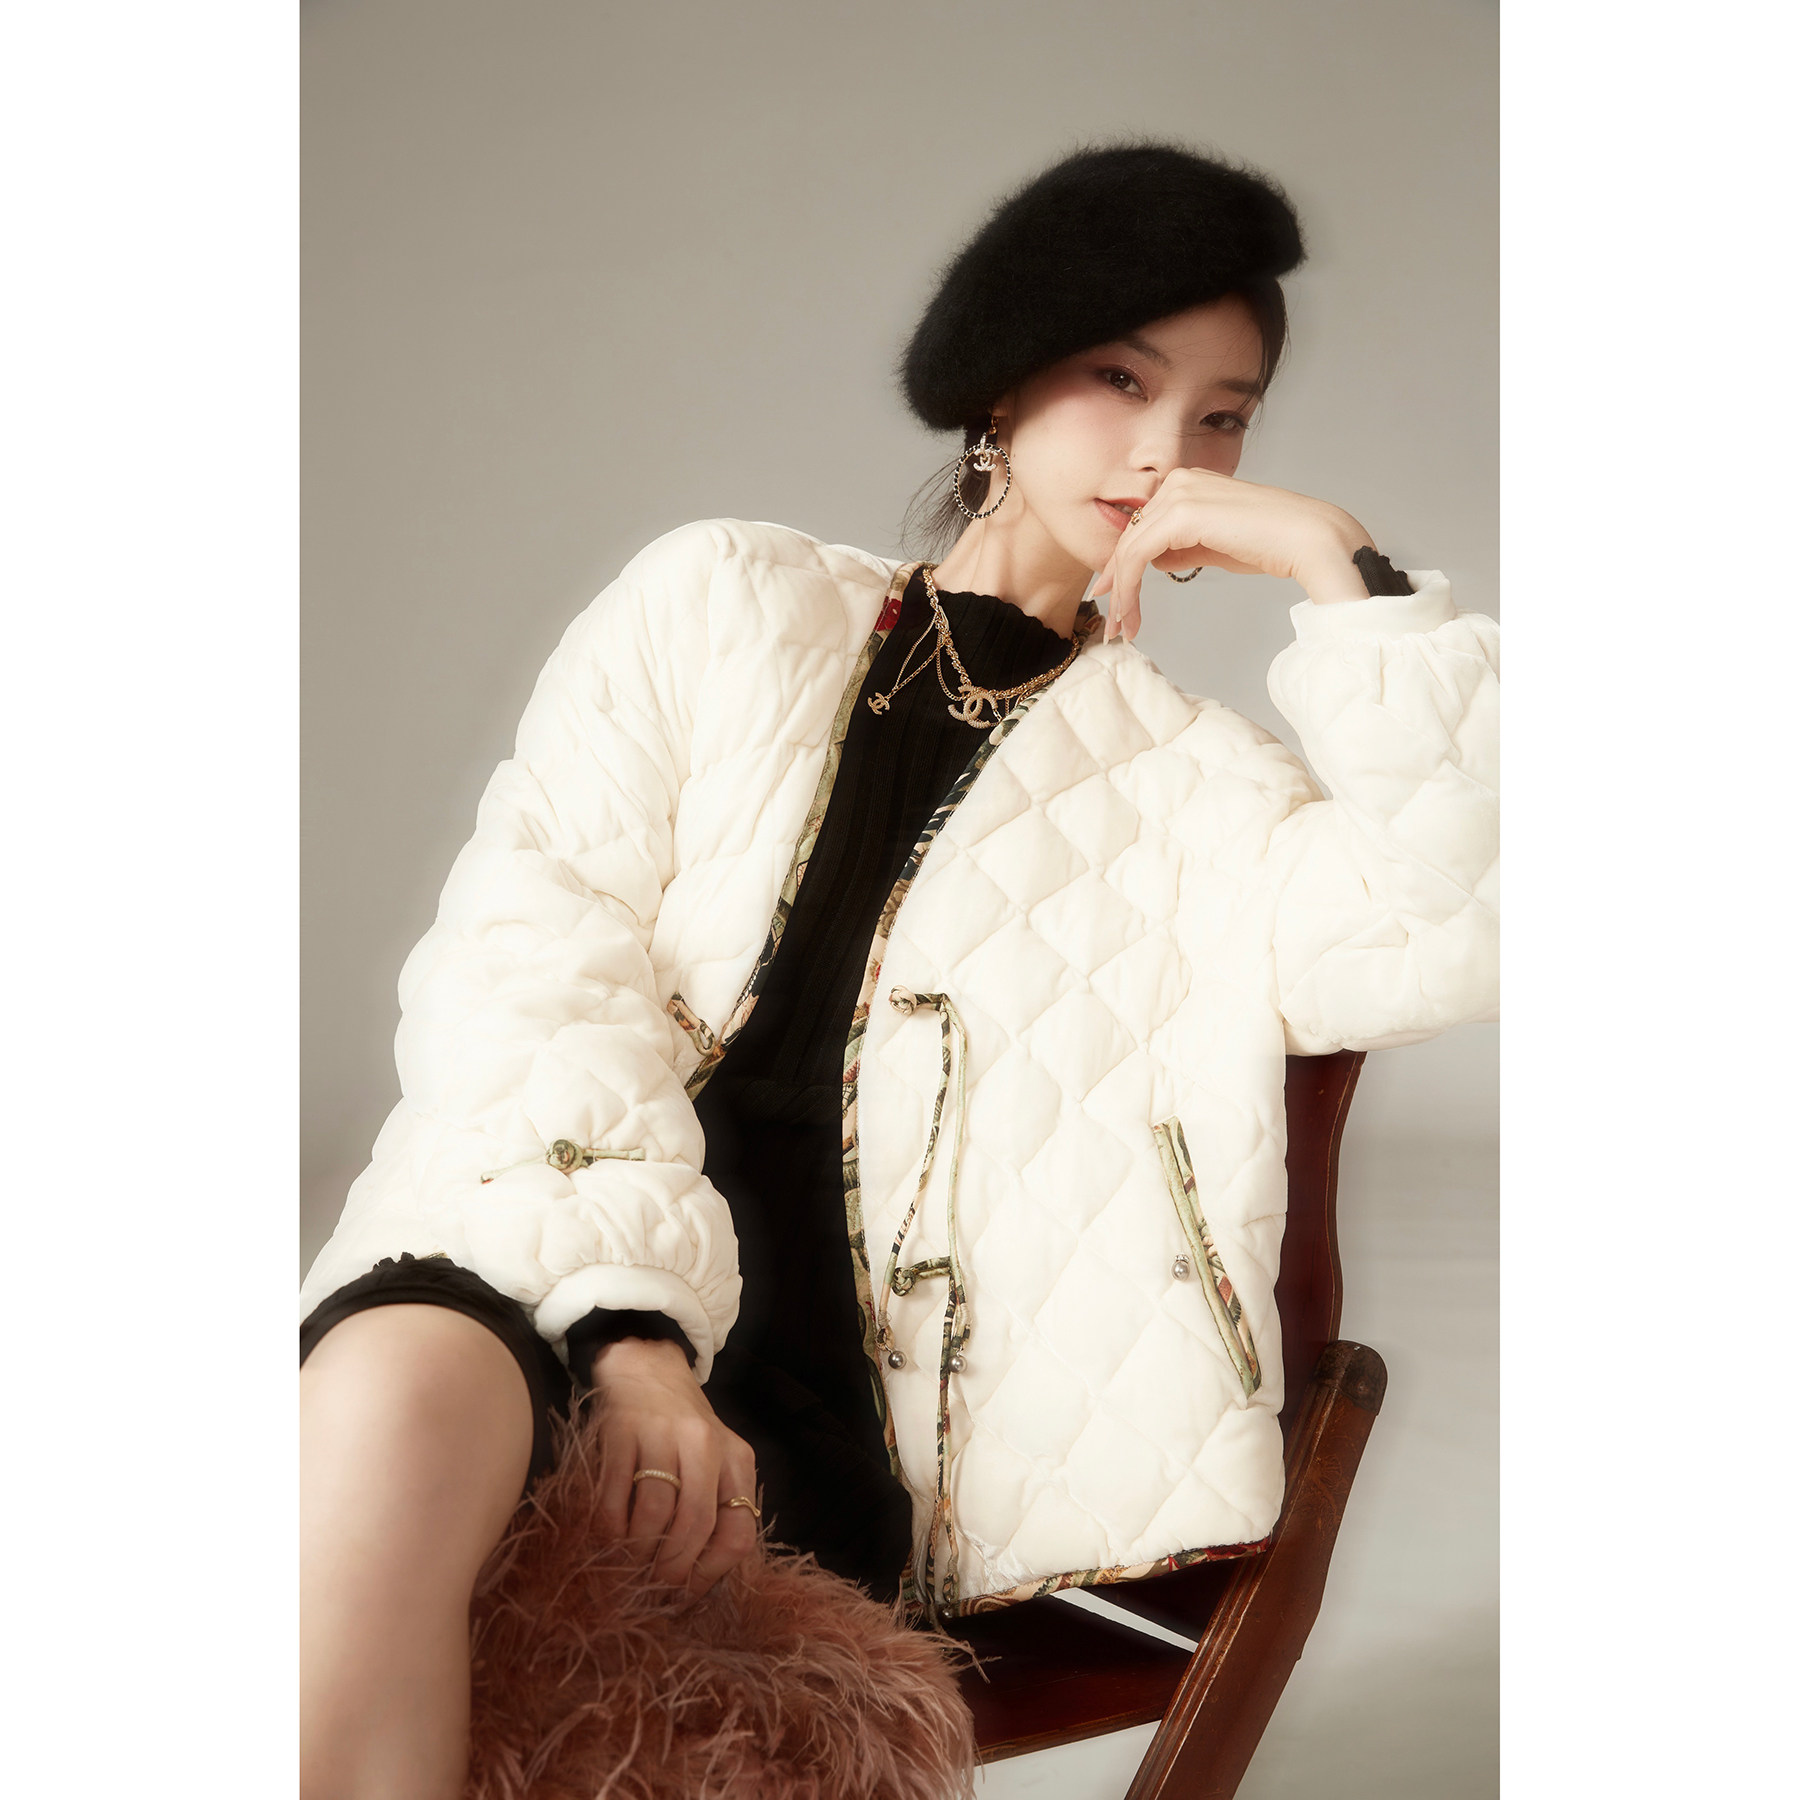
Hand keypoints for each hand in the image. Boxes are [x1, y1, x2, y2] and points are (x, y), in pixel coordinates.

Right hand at [588, 1336, 760, 1599]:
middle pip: (695, 1525)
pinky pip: (615, 1494)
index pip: (737, 1531)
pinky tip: (608, 1535)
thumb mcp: (715, 1460)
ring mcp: (662, 1435)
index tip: (686, 1593)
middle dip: (671, 1569)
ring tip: (628, 1565)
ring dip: (638, 1552)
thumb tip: (695, 1581)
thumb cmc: (683, 1429)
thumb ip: (716, 1507)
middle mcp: (705, 1444)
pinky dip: (609, 1526)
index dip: (710, 1573)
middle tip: (652, 1588)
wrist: (646, 1368)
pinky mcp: (622, 1430)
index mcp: (736, 1459)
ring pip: (654, 1513)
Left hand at [1090, 466, 1373, 640]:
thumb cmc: (1272, 544)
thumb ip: (1185, 548)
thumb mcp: (1217, 545)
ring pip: (1129, 549)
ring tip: (1122, 629)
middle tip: (1113, 625)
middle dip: (1117, 584)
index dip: (1122, 566)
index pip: (1143, 526)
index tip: (1115, 600)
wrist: (1308, 540)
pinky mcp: (1180, 515)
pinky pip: (1137, 555)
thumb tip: (1158, 561)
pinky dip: (1128, 589)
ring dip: (1122, 594)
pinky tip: (1131, 615)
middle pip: (1130, 537)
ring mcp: (1179, 494)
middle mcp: (1180, 480)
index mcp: (1190, 482)